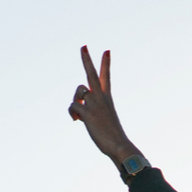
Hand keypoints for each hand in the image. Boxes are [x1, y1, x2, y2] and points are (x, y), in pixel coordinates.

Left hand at [68, 46, 138, 164]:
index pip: (106, 77)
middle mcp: (101, 98)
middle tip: (83, 47)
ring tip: (79, 114)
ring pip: (78, 91)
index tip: (106, 51)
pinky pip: (73, 105)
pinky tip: (77, 120)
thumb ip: (91, 110)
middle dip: (87, 59)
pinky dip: (72, 112)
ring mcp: (95, 104)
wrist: (118, 145)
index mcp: (107, 98)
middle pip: (92, 74)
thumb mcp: (103, 119)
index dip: (106, 64)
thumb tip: (78, 110)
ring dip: (76, 101)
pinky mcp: (88, 112)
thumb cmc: (111, 135)